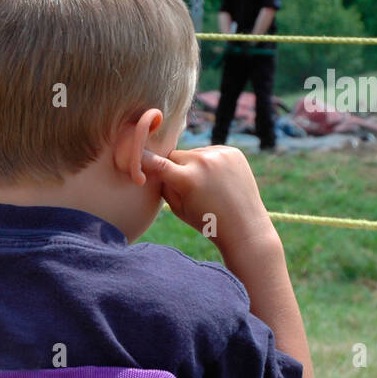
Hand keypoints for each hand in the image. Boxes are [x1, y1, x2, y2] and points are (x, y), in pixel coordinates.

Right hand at [140, 146, 276, 256]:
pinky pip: (210, 152)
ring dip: (194, 165)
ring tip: (208, 186)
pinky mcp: (233, 152)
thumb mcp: (178, 208)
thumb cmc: (207, 221)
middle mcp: (204, 162)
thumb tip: (153, 165)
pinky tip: (219, 180)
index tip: (132, 154)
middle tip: (185, 186)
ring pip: (193, 154)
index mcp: (188, 179)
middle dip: (175, 168)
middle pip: (175, 156)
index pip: (157, 163)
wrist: (244, 225)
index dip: (143, 159)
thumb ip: (164, 185)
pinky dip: (210, 162)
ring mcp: (221, 154)